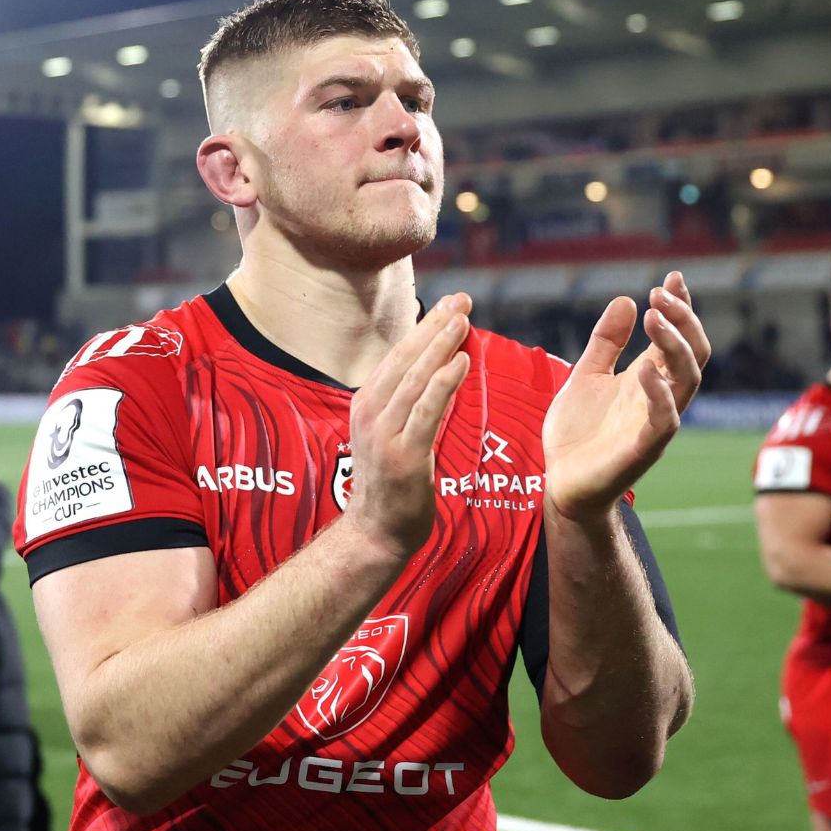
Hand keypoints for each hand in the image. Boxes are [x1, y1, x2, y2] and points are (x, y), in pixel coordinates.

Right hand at [342, 293, 472, 556]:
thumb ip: (410, 400)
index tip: (451, 302)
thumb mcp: (392, 431)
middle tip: (462, 299)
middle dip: (435, 325)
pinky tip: (461, 363)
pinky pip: (425, 411)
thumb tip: (439, 363)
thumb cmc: (392, 481)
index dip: (425, 325)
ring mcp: (383, 434)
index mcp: (367, 402)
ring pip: (414, 379)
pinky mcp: (403, 456)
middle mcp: (370, 412)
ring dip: (440, 346)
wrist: (377, 531)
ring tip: (463, 321)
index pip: (398, 354)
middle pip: (405, 358)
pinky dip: (442, 384)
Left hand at [543, 271, 709, 521]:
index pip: (678, 337)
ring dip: (675, 346)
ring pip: (687, 381)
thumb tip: (626, 300)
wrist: (560, 483)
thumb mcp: (586, 375)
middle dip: (683, 320)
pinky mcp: (642, 450)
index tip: (673, 277)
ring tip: (654, 317)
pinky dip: (659, 393)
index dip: (681, 307)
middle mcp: (659, 398)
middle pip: (694, 354)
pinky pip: (665, 421)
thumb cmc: (578, 433)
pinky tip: (644, 368)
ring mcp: (655, 423)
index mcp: (649, 379)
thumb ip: (606, 342)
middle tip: (660, 294)